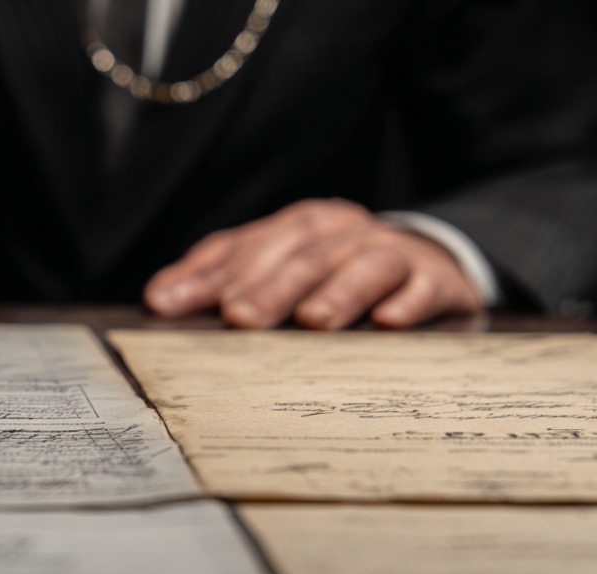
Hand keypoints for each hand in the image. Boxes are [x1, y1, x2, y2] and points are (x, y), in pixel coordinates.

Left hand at [144, 199, 482, 329]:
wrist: (435, 265)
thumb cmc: (340, 275)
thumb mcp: (282, 271)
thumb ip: (222, 281)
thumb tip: (159, 299)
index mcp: (302, 226)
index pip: (249, 246)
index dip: (207, 274)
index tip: (169, 304)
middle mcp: (345, 231)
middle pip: (302, 254)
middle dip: (268, 286)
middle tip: (239, 319)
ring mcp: (394, 252)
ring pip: (364, 264)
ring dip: (338, 291)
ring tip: (314, 321)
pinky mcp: (437, 280)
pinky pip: (424, 287)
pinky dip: (408, 303)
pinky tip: (390, 323)